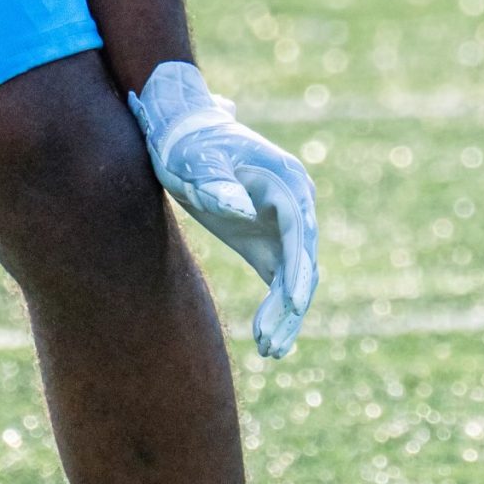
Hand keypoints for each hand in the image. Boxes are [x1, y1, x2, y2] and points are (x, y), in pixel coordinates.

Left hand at [130, 60, 318, 357]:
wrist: (180, 133)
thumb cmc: (188, 144)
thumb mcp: (197, 161)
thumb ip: (219, 185)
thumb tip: (242, 210)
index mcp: (284, 178)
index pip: (299, 229)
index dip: (298, 267)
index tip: (295, 303)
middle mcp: (294, 202)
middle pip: (303, 259)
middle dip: (291, 303)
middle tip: (272, 342)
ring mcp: (284, 224)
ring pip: (296, 277)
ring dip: (286, 314)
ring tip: (269, 350)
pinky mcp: (269, 242)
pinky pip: (280, 282)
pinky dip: (276, 309)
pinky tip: (264, 340)